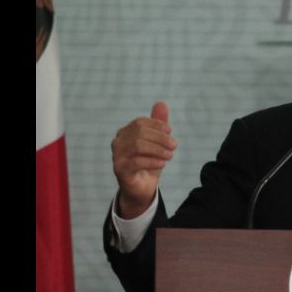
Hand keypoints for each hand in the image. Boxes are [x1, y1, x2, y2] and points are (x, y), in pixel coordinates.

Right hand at [111, 102, 176, 218]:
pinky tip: (162, 163)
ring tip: (170, 155)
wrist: (141, 188)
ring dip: (158, 149)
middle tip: (174, 145)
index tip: (170, 131)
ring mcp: (117, 156)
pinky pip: (136, 162)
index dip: (157, 125)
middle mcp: (118, 142)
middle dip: (160, 138)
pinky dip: (153, 161)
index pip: (140, 122)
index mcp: (125, 132)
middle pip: (140, 133)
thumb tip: (161, 103)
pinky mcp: (120, 169)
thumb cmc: (148, 162)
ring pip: (138, 146)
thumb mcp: (156, 143)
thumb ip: (158, 124)